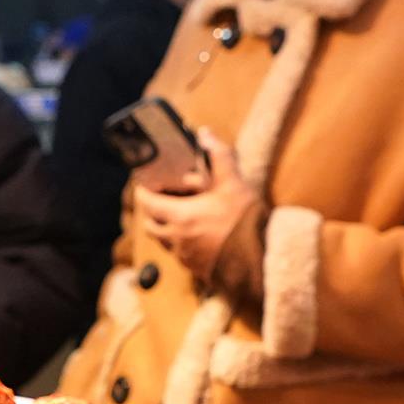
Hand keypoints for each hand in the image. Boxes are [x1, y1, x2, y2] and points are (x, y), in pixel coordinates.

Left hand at [138, 129, 257, 283]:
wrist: (261, 260)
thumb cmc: (244, 221)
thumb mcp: (233, 184)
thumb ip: (218, 157)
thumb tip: (205, 134)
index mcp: (179, 216)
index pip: (148, 205)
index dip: (143, 194)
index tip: (143, 187)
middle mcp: (176, 239)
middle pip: (151, 226)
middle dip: (151, 213)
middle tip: (158, 202)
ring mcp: (186, 257)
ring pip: (165, 242)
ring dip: (166, 230)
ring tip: (177, 218)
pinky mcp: (197, 270)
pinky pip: (181, 256)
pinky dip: (181, 244)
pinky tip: (196, 237)